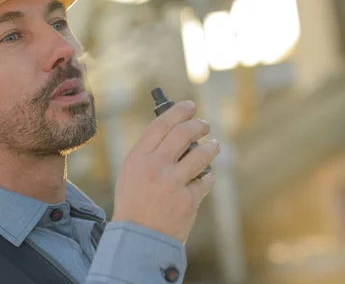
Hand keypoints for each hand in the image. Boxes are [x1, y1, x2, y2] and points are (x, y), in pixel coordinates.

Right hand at [111, 100, 218, 242]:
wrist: (138, 239)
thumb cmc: (135, 203)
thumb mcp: (131, 174)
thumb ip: (150, 153)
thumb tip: (176, 130)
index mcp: (138, 158)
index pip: (161, 124)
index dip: (178, 111)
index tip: (190, 106)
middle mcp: (155, 167)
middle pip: (184, 133)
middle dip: (199, 125)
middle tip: (205, 125)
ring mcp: (172, 183)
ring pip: (202, 153)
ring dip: (211, 147)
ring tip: (213, 146)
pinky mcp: (188, 200)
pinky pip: (206, 179)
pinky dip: (207, 176)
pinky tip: (204, 177)